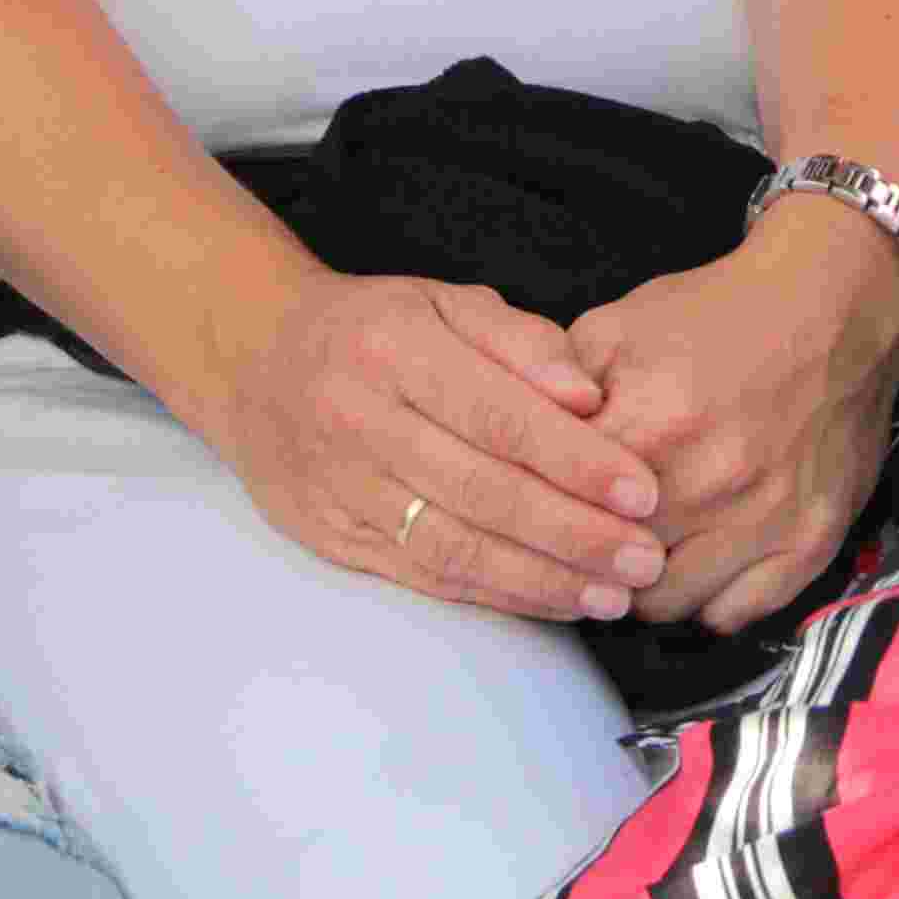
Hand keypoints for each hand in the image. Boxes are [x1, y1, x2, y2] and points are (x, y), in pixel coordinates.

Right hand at [206, 269, 671, 622]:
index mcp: (395, 349)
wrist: (253, 362)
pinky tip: (551, 599)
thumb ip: (520, 342)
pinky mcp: (331, 536)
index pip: (499, 416)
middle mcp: (361, 420)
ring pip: (451, 546)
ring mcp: (340, 486)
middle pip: (481, 491)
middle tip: (644, 557)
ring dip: (540, 579)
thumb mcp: (442, 300)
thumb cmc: (369, 329)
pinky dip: (493, 594)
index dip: (576, 461)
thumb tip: (587, 396)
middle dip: (574, 533)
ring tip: (612, 594)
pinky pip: (422, 575)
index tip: (641, 490)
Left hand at [568, 210, 898, 631]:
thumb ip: (554, 386)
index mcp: (650, 426)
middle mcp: (708, 484)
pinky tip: (695, 569)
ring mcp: (765, 521)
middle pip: (612, 566)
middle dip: (589, 556)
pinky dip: (709, 602)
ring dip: (643, 587)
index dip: (546, 516)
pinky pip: (738, 613)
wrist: (833, 304)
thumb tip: (510, 439)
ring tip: (635, 557)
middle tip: (584, 542)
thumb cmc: (719, 314)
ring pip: (669, 604)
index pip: (567, 511)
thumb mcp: (619, 326)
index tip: (541, 514)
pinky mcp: (810, 542)